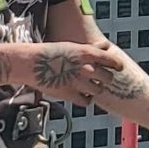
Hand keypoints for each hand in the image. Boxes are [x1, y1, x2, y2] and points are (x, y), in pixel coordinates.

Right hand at [0, 41, 123, 101]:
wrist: (31, 63)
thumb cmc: (50, 52)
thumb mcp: (72, 46)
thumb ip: (91, 49)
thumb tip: (106, 46)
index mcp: (87, 53)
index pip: (112, 61)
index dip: (116, 65)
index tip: (117, 67)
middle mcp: (86, 68)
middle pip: (108, 78)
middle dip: (105, 78)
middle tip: (99, 78)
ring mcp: (79, 82)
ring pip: (99, 90)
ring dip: (95, 89)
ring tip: (88, 86)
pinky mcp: (70, 95)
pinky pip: (87, 102)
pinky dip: (86, 100)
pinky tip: (81, 95)